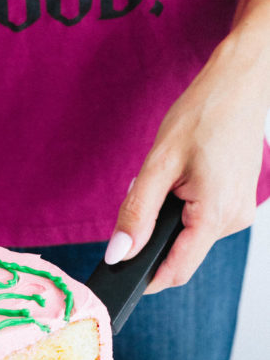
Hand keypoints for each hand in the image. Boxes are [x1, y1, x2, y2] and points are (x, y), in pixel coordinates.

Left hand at [105, 37, 267, 292]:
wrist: (242, 82)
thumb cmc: (204, 112)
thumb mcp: (159, 163)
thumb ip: (137, 213)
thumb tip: (118, 253)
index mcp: (216, 215)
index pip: (176, 272)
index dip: (145, 278)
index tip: (119, 273)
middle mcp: (233, 221)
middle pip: (181, 255)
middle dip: (154, 239)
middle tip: (146, 194)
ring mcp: (239, 213)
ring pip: (190, 238)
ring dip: (169, 221)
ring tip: (170, 179)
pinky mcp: (237, 203)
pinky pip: (202, 222)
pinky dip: (184, 210)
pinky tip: (184, 178)